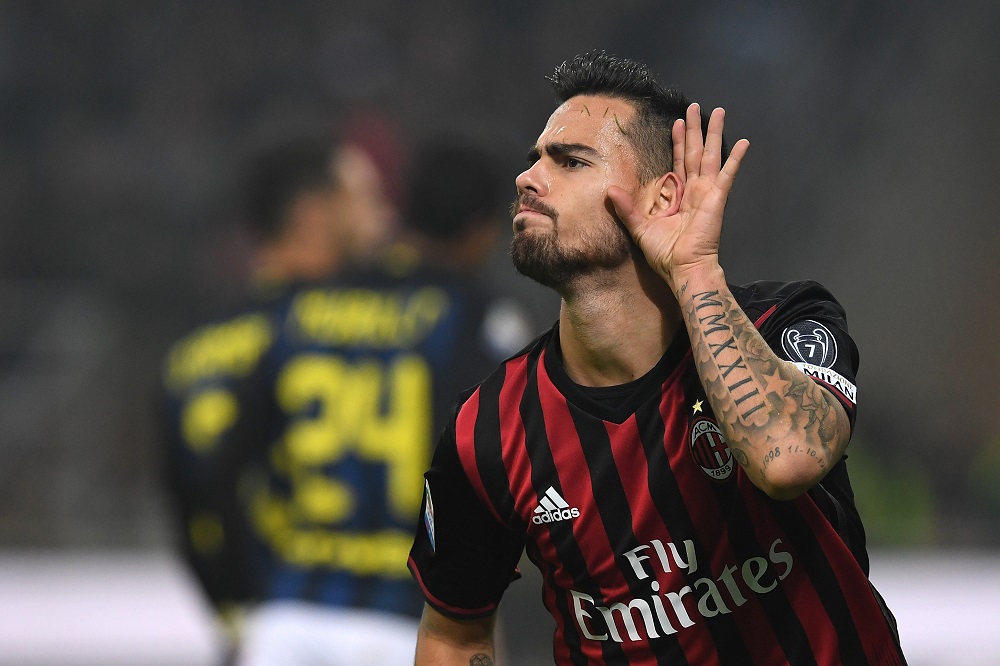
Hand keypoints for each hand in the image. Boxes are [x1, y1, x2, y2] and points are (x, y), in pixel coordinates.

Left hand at [608, 103, 748, 290]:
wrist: (682, 268)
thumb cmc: (664, 254)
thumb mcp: (639, 227)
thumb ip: (626, 208)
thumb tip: (610, 190)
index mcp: (678, 195)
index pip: (679, 161)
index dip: (679, 141)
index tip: (677, 122)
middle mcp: (694, 190)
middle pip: (695, 151)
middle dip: (695, 129)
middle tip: (696, 106)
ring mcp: (707, 192)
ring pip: (711, 155)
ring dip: (714, 133)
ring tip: (718, 112)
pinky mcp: (716, 198)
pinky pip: (728, 174)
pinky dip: (736, 158)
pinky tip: (743, 142)